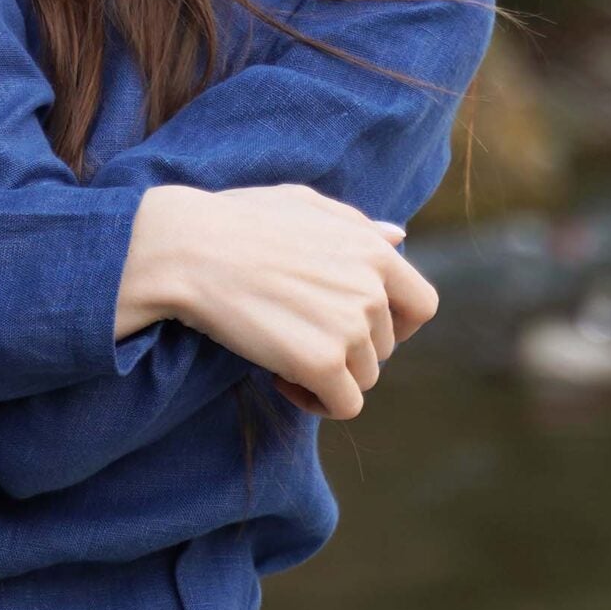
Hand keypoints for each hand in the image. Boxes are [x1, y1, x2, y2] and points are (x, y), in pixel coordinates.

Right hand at [134, 184, 438, 419]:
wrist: (188, 249)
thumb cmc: (236, 221)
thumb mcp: (303, 205)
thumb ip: (357, 225)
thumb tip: (398, 238)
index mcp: (375, 251)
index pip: (422, 306)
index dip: (395, 325)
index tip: (355, 327)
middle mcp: (373, 290)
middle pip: (385, 348)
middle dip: (348, 349)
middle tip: (297, 334)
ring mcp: (350, 329)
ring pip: (364, 379)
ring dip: (329, 376)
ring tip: (282, 352)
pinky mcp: (322, 363)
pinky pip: (342, 405)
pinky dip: (315, 401)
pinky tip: (279, 377)